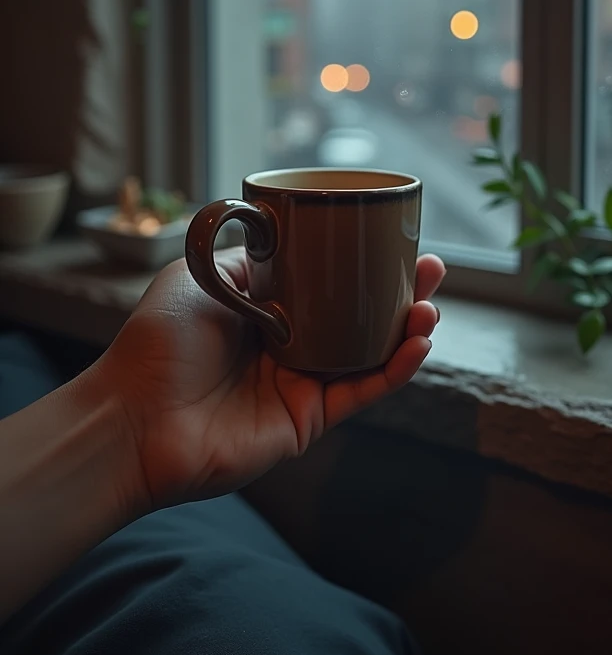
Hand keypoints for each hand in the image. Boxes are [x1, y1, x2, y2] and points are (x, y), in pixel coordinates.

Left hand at [94, 249, 444, 511]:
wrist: (136, 416)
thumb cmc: (159, 341)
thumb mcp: (201, 275)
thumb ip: (246, 256)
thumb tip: (284, 234)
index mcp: (265, 309)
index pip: (327, 283)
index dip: (363, 264)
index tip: (396, 239)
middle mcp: (288, 345)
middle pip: (358, 317)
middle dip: (400, 292)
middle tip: (431, 268)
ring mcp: (300, 384)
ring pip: (369, 354)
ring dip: (408, 331)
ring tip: (431, 306)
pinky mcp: (308, 420)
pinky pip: (362, 392)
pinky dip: (396, 370)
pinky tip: (419, 344)